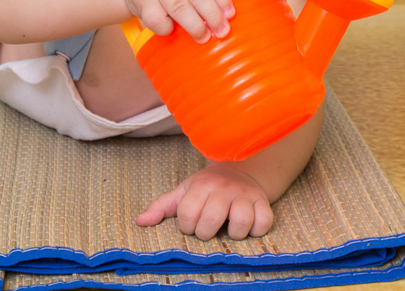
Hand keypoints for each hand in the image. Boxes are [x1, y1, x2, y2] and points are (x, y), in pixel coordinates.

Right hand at [122, 0, 233, 42]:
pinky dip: (168, 28)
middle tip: (222, 31)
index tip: (230, 15)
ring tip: (204, 37)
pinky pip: (158, 19)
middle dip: (213, 15)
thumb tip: (225, 15)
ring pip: (179, 7)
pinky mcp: (142, 1)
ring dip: (195, 26)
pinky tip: (173, 30)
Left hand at [136, 164, 273, 239]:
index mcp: (201, 185)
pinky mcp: (263, 201)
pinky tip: (248, 228)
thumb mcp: (184, 192)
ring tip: (229, 230)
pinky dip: (256, 230)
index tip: (191, 225)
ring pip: (240, 221)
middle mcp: (223, 188)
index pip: (188, 213)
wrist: (240, 171)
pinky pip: (264, 222)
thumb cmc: (207, 188)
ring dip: (233, 234)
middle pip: (212, 219)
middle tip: (209, 230)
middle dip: (207, 233)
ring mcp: (244, 195)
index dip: (187, 227)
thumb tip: (140, 221)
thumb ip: (162, 206)